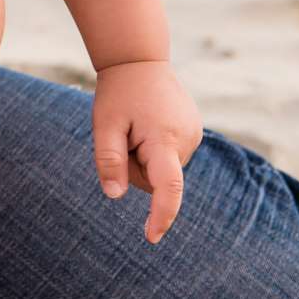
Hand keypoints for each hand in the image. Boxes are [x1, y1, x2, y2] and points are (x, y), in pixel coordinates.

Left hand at [91, 62, 203, 243]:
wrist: (140, 60)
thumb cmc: (118, 93)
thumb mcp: (104, 125)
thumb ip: (109, 161)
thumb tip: (116, 196)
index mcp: (165, 139)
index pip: (168, 187)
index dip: (161, 215)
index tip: (151, 237)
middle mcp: (187, 140)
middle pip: (156, 179)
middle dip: (134, 167)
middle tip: (123, 135)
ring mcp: (194, 136)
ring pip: (162, 171)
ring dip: (144, 157)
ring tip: (137, 126)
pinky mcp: (194, 133)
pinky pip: (168, 158)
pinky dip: (154, 150)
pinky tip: (148, 125)